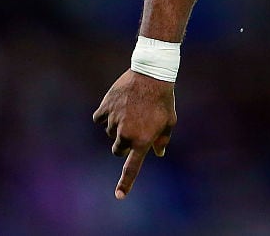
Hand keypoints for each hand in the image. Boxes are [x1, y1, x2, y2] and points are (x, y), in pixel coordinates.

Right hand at [92, 69, 176, 198]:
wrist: (152, 74)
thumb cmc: (163, 99)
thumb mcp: (169, 120)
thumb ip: (162, 138)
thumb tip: (159, 152)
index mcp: (143, 140)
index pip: (132, 167)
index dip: (126, 183)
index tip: (119, 196)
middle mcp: (126, 134)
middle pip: (118, 149)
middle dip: (124, 143)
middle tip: (135, 126)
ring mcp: (113, 121)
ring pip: (109, 132)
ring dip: (117, 126)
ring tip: (131, 109)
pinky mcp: (104, 108)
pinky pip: (99, 118)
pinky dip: (106, 113)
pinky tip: (117, 103)